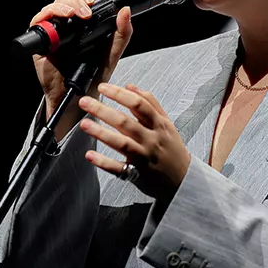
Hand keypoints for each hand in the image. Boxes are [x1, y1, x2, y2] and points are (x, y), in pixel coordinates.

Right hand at [30, 0, 133, 139]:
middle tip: (86, 12)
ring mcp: (51, 33)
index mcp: (80, 24)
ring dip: (63, 5)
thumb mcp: (113, 52)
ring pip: (50, 7)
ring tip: (75, 14)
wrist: (80, 95)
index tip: (91, 1)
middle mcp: (64, 26)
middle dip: (75, 0)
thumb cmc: (93, 75)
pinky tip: (60, 20)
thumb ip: (122, 32)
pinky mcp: (41, 43)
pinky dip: (46, 16)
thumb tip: (126, 10)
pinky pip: (37, 23)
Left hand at [78, 82, 188, 201]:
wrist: (184, 180)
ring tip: (84, 124)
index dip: (119, 94)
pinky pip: (119, 168)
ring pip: (121, 143)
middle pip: (125, 122)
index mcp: (159, 125)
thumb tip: (130, 86)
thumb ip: (150, 103)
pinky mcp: (137, 174)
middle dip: (103, 110)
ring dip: (101, 133)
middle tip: (85, 102)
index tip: (103, 88)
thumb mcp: (167, 123)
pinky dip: (104, 162)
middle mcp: (151, 139)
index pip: (139, 104)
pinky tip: (90, 155)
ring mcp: (144, 157)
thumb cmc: (172, 149)